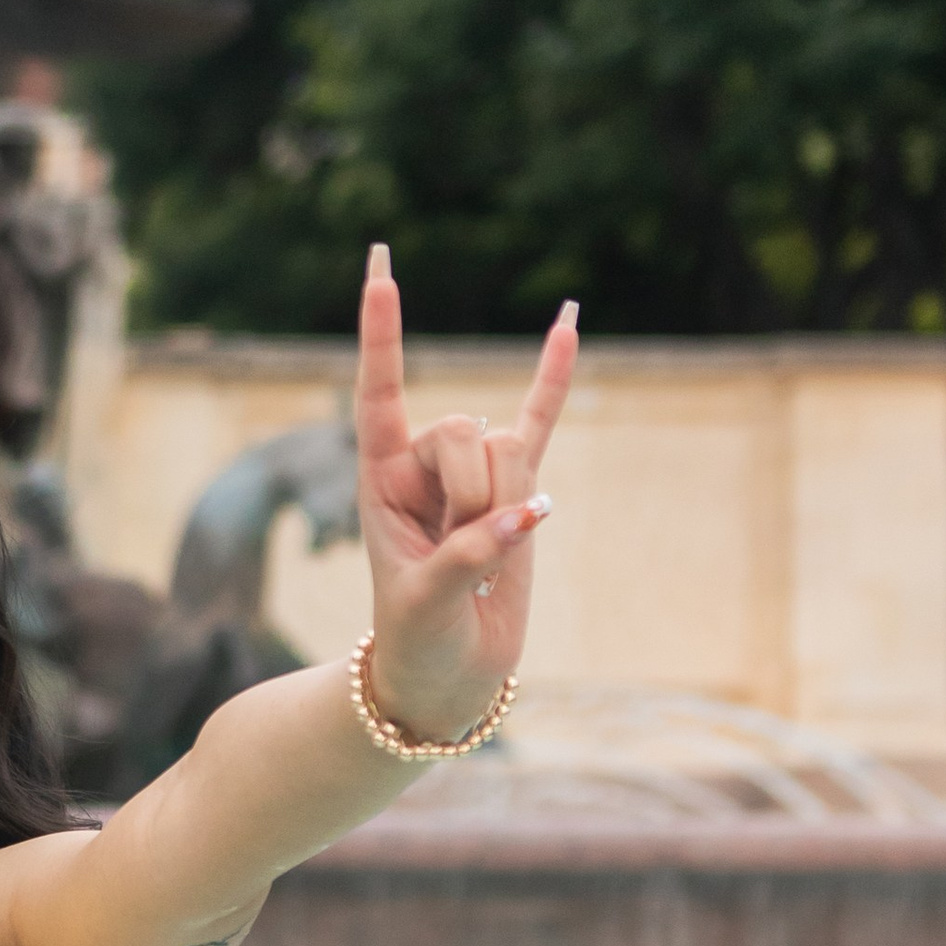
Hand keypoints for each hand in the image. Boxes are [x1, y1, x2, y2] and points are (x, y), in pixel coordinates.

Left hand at [355, 243, 575, 741]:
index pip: (378, 391)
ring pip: (508, 447)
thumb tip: (527, 514)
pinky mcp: (520, 489)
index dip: (382, 334)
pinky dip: (553, 377)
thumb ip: (467, 556)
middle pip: (463, 430)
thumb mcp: (425, 604)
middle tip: (460, 555)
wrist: (446, 676)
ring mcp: (474, 472)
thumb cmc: (415, 640)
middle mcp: (423, 462)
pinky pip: (541, 420)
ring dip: (506, 506)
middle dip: (471, 494)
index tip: (381, 268)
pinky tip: (567, 322)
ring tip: (484, 556)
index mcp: (378, 478)